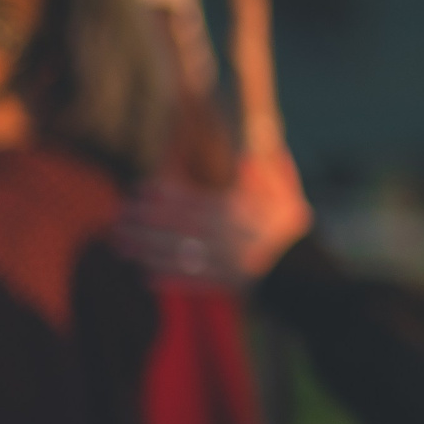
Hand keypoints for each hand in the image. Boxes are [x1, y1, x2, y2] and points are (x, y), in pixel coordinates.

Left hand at [114, 146, 312, 283]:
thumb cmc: (290, 228)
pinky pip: (191, 282)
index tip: (138, 190)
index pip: (193, 203)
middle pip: (178, 229)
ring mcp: (227, 265)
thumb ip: (268, 170)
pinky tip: (144, 276)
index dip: (163, 197)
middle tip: (118, 216)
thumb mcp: (285, 194)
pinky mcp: (226, 286)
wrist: (304, 272)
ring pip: (179, 256)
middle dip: (145, 223)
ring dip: (146, 250)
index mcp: (240, 214)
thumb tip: (256, 138)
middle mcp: (229, 239)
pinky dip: (168, 279)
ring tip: (120, 244)